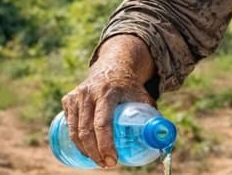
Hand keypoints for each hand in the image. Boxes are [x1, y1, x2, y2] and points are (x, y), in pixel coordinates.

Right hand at [61, 37, 156, 167]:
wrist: (113, 66)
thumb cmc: (130, 87)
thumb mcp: (142, 96)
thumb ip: (151, 115)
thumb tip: (162, 138)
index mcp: (108, 92)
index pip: (102, 123)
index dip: (106, 145)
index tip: (114, 160)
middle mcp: (89, 93)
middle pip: (86, 131)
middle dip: (95, 153)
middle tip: (107, 165)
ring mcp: (76, 96)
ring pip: (75, 131)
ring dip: (85, 151)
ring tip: (98, 160)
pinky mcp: (69, 100)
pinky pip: (69, 125)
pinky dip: (76, 141)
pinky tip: (86, 149)